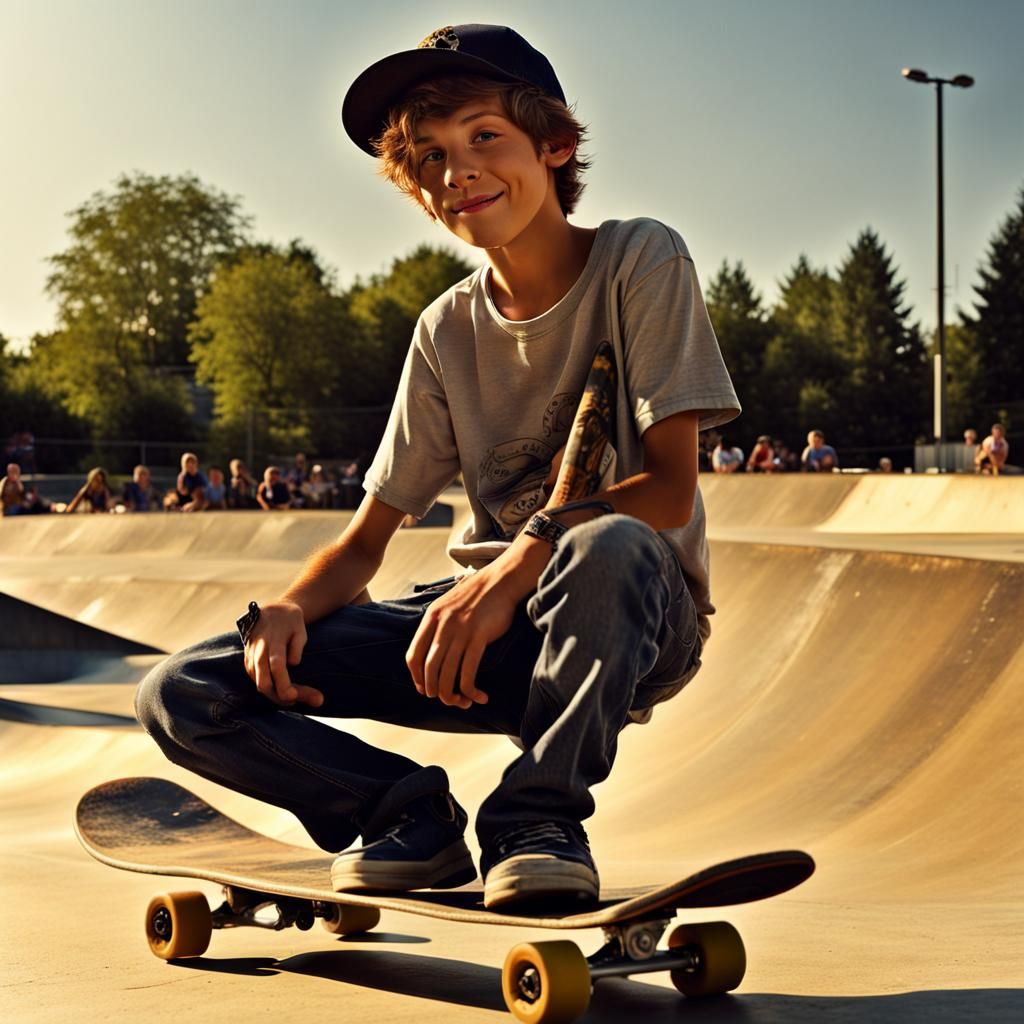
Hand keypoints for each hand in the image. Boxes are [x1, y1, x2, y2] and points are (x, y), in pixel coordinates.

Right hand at [243, 601, 322, 707]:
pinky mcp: (248, 664)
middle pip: (263, 682)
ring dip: (276, 696)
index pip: (277, 667)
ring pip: (259, 685)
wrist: (269, 611)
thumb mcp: (300, 628)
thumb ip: (297, 645)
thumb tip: (294, 663)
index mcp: (273, 641)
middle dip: (279, 697)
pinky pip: (257, 682)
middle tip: (298, 699)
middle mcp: (258, 652)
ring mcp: (251, 659)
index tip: (294, 696)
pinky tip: (284, 693)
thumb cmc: (289, 621)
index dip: (284, 685)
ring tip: (297, 696)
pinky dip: (270, 691)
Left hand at [406, 571, 516, 709]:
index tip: (425, 689)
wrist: (501, 580)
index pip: (413, 656)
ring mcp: (460, 631)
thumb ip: (438, 625)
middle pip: (429, 669)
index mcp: (431, 618)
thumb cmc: (478, 595)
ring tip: (462, 703)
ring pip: (448, 674)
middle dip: (435, 691)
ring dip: (453, 695)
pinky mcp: (479, 637)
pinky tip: (479, 696)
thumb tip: (433, 651)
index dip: (417, 678)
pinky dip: (470, 690)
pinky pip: (468, 672)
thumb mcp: (448, 604)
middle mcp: (442, 626)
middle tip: (446, 699)